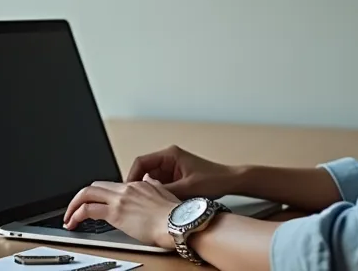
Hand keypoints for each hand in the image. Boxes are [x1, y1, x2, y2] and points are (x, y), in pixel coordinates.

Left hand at [64, 177, 179, 249]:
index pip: (111, 185)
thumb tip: (151, 181)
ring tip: (68, 218)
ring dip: (73, 206)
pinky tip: (73, 223)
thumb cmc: (178, 215)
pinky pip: (88, 210)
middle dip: (81, 197)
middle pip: (95, 186)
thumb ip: (155, 187)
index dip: (98, 194)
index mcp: (138, 185)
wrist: (180, 222)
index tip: (93, 204)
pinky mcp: (116, 213)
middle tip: (74, 209)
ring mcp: (120, 200)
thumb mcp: (166, 195)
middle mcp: (126, 189)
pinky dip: (76, 215)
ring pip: (87, 194)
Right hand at [125, 145, 239, 197]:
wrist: (230, 182)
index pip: (141, 162)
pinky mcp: (175, 177)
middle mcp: (169, 159)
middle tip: (134, 200)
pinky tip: (159, 204)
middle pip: (144, 171)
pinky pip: (160, 185)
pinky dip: (158, 194)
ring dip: (149, 191)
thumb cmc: (214, 179)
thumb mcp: (187, 188)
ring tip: (147, 204)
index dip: (131, 176)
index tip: (128, 190)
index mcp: (170, 155)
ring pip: (151, 180)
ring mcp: (171, 168)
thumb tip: (147, 198)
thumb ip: (165, 192)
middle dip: (139, 186)